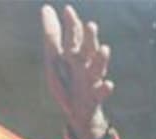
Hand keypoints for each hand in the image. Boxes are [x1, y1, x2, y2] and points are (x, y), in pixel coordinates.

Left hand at [40, 4, 112, 138]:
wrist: (78, 111)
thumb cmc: (66, 81)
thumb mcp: (54, 58)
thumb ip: (51, 34)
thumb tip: (46, 7)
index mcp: (74, 55)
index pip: (74, 37)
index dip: (72, 25)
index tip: (68, 10)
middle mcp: (85, 66)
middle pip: (87, 50)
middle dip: (89, 39)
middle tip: (90, 25)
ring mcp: (91, 81)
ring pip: (97, 68)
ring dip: (101, 60)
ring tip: (105, 49)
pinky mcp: (94, 98)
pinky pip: (101, 93)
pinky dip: (105, 89)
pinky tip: (109, 83)